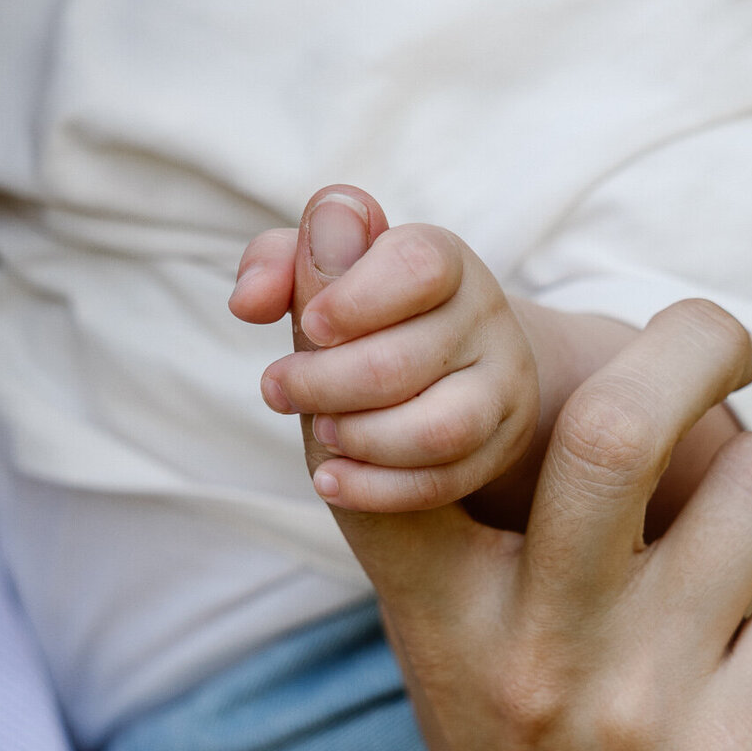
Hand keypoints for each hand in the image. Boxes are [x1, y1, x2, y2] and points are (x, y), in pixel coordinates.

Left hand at [231, 188, 540, 512]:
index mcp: (445, 261)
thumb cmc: (370, 309)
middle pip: (404, 363)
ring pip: (437, 431)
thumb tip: (248, 301)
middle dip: (323, 385)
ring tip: (321, 432)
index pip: (417, 267)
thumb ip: (277, 264)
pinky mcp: (500, 445)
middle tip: (278, 390)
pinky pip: (442, 482)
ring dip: (361, 439)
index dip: (355, 299)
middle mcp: (487, 319)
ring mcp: (503, 387)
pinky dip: (377, 489)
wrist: (452, 359)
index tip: (310, 326)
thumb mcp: (325, 271)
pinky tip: (332, 480)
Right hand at [290, 233, 751, 750]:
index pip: (389, 435)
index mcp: (437, 620)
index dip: (391, 318)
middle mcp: (526, 657)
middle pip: (614, 419)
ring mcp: (636, 712)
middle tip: (721, 343)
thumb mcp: (465, 669)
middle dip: (699, 339)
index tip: (415, 262)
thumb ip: (470, 534)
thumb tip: (521, 361)